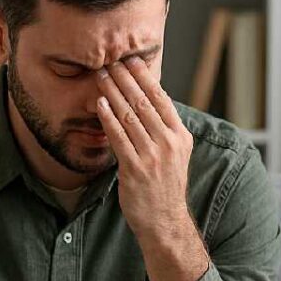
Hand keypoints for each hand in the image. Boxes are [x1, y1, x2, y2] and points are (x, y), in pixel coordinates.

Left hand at [95, 59, 208, 280]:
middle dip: (125, 79)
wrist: (164, 220)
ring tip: (101, 76)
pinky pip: (119, 137)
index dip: (145, 77)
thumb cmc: (164, 187)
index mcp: (181, 136)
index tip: (131, 60)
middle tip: (110, 61)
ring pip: (130, 115)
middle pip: (144, 102)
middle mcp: (169, 143)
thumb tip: (147, 103)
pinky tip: (99, 104)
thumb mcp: (174, 154)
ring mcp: (153, 156)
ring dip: (113, 92)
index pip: (162, 99)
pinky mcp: (135, 169)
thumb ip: (163, 130)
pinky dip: (108, 118)